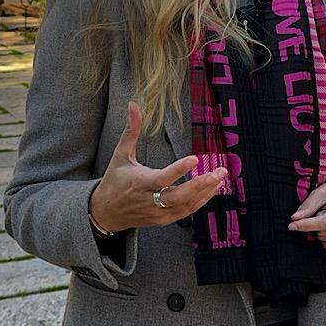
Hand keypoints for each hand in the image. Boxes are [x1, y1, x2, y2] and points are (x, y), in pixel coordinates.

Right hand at [89, 101, 225, 232]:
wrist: (106, 212)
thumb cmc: (114, 181)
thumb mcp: (120, 154)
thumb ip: (131, 130)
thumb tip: (133, 105)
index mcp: (140, 182)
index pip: (162, 178)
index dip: (179, 169)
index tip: (195, 159)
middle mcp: (149, 200)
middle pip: (178, 196)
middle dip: (200, 185)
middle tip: (218, 172)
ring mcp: (157, 213)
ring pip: (185, 206)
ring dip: (205, 192)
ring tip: (220, 177)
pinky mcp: (162, 220)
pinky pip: (185, 213)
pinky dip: (200, 202)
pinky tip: (211, 190)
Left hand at [287, 180, 325, 252]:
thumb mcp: (320, 193)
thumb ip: (308, 207)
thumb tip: (295, 219)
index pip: (325, 222)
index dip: (306, 225)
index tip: (292, 226)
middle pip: (325, 232)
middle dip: (315, 224)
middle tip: (320, 212)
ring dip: (320, 231)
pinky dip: (325, 241)